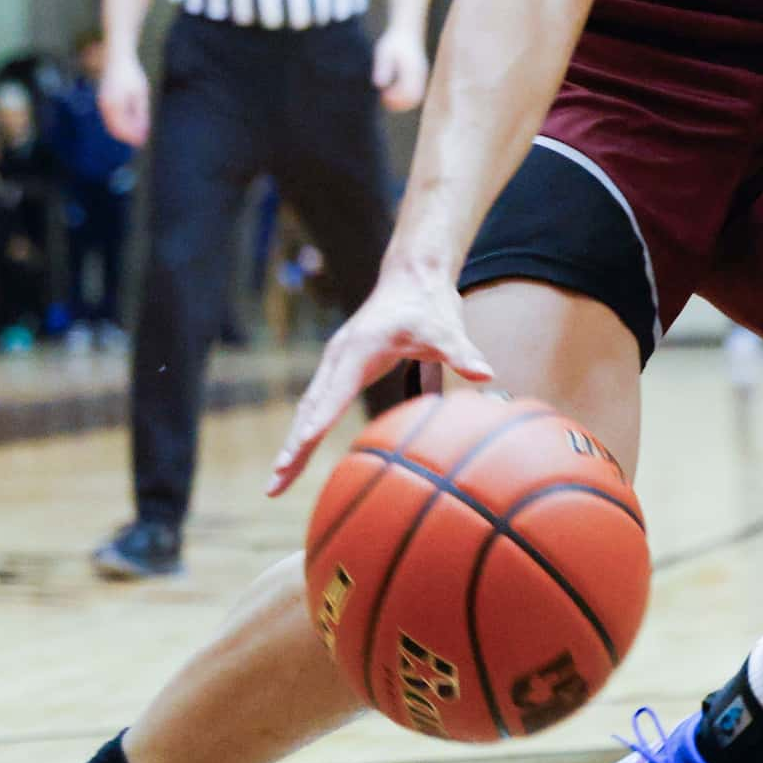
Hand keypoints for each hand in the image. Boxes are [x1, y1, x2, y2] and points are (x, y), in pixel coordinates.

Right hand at [98, 54, 151, 147]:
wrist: (116, 59)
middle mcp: (104, 105)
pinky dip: (120, 124)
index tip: (142, 141)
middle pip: (115, 129)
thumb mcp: (140, 94)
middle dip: (128, 136)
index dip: (131, 136)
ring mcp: (102, 104)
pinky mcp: (103, 102)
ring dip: (124, 131)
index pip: (121, 128)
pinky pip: (110, 118)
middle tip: (141, 140)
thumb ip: (140, 113)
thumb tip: (142, 131)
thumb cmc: (131, 74)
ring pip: (112, 125)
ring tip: (139, 133)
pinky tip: (131, 123)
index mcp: (113, 104)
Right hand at [268, 267, 492, 494]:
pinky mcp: (341, 365)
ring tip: (278, 480)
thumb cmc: (429, 304)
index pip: (333, 394)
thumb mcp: (447, 328)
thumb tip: (487, 374)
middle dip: (292, 448)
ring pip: (308, 408)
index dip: (318, 424)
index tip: (299, 450)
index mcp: (358, 350)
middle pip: (310, 409)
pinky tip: (299, 452)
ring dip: (293, 443)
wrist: (413, 276)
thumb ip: (462, 353)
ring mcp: (336, 361)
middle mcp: (339, 356)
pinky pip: (317, 403)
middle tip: (274, 486)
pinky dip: (306, 428)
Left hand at [372, 26, 429, 112]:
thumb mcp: (384, 53)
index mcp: (413, 70)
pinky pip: (415, 92)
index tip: (382, 96)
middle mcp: (420, 74)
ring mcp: (422, 76)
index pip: (408, 93)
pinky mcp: (419, 76)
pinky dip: (404, 96)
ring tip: (386, 97)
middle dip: (399, 103)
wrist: (407, 32)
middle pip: (413, 98)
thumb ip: (383, 68)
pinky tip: (391, 91)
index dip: (395, 99)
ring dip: (402, 101)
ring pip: (415, 97)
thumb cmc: (393, 42)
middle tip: (383, 100)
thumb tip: (379, 85)